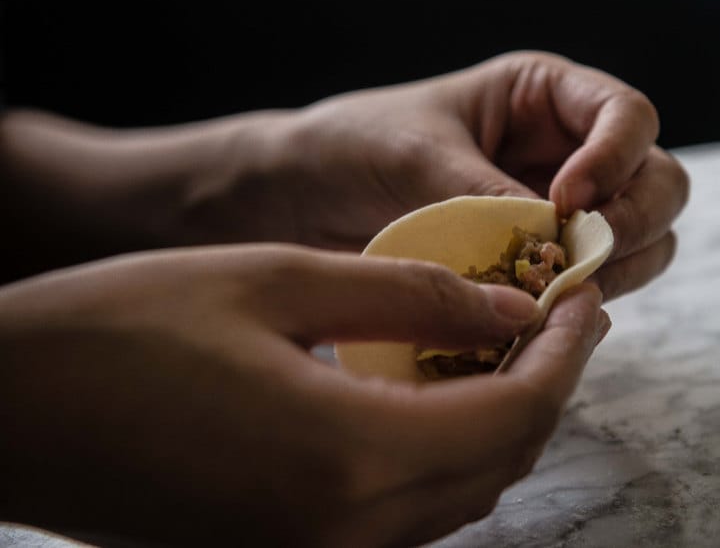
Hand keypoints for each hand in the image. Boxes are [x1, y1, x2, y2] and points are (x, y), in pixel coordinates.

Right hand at [0, 244, 607, 545]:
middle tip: (555, 318)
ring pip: (461, 497)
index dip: (563, 357)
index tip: (580, 301)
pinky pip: (407, 514)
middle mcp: (346, 533)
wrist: (14, 409)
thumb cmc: (124, 327)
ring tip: (505, 348)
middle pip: (500, 466)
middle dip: (545, 388)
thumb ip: (412, 295)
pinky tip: (437, 395)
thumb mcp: (278, 281)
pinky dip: (445, 454)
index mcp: (348, 460)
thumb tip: (508, 310)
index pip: (515, 417)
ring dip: (500, 423)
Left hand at [264, 51, 688, 298]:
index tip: (565, 198)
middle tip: (581, 257)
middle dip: (632, 220)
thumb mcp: (420, 157)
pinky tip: (541, 313)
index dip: (615, 157)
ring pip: (644, 241)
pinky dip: (583, 300)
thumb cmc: (355, 148)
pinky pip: (598, 285)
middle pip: (659, 182)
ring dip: (616, 268)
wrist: (302, 200)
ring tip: (558, 290)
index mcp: (546, 96)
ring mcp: (563, 212)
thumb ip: (489, 197)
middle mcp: (569, 151)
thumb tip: (557, 250)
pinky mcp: (544, 264)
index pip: (629, 115)